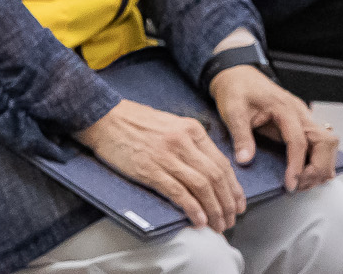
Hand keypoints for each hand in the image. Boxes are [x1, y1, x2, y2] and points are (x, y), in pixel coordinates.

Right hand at [75, 99, 245, 230]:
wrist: (105, 117)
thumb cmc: (136, 122)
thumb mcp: (171, 124)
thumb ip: (190, 143)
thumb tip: (207, 170)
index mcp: (192, 129)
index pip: (222, 163)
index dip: (233, 188)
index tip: (238, 203)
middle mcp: (184, 141)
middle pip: (216, 177)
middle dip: (227, 203)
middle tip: (230, 219)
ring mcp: (167, 156)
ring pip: (201, 187)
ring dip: (213, 209)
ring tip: (217, 224)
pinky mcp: (150, 169)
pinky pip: (178, 192)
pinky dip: (192, 208)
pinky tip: (199, 220)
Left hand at [211, 67, 339, 190]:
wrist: (238, 74)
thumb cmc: (237, 89)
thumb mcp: (233, 111)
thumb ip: (240, 136)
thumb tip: (245, 160)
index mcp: (284, 108)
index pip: (299, 141)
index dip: (297, 166)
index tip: (291, 185)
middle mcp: (299, 112)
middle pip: (325, 142)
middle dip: (317, 168)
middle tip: (299, 186)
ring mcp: (303, 117)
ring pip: (328, 144)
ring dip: (320, 165)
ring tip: (301, 182)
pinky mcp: (301, 123)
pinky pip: (320, 143)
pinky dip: (319, 159)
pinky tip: (307, 173)